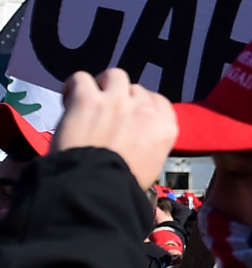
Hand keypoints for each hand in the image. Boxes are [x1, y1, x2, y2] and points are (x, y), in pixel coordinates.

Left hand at [52, 69, 177, 189]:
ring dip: (103, 85)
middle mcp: (145, 110)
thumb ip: (151, 145)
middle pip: (136, 89)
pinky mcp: (89, 100)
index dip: (141, 107)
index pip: (159, 102)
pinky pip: (81, 79)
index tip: (130, 116)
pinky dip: (74, 86)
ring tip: (91, 99)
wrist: (97, 192)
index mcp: (165, 127)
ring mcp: (117, 102)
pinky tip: (70, 99)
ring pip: (114, 76)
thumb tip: (138, 142)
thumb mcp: (152, 168)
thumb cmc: (121, 187)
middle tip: (107, 115)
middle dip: (122, 100)